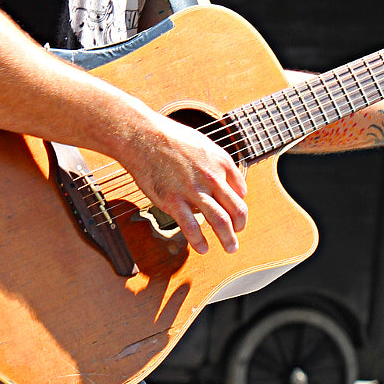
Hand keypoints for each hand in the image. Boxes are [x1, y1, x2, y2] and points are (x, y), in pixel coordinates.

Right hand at [117, 110, 247, 255]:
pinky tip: (203, 248)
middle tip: (238, 233)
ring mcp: (193, 190)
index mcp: (221, 162)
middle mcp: (212, 177)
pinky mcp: (173, 201)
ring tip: (230, 247)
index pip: (241, 190)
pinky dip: (199, 241)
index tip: (235, 211)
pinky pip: (191, 227)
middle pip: (237, 209)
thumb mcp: (202, 144)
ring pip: (220, 221)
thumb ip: (216, 162)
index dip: (239, 203)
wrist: (142, 136)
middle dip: (240, 225)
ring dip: (228, 238)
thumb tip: (224, 180)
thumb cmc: (169, 138)